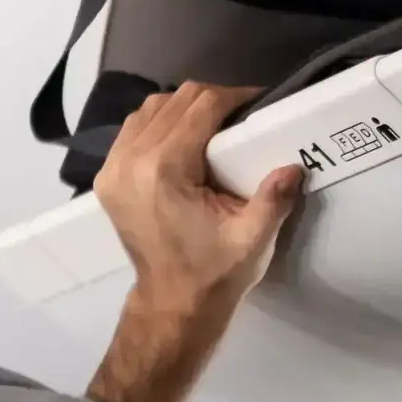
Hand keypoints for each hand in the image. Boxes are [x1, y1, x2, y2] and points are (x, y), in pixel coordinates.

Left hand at [93, 83, 302, 315]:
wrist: (172, 304)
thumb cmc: (213, 273)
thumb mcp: (252, 239)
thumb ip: (272, 199)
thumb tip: (294, 166)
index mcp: (164, 170)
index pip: (200, 107)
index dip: (233, 97)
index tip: (259, 102)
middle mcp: (130, 160)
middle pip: (175, 101)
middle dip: (212, 100)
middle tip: (241, 115)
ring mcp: (112, 168)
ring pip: (151, 109)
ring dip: (184, 108)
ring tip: (214, 124)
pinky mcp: (107, 177)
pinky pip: (134, 129)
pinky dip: (160, 123)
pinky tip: (184, 138)